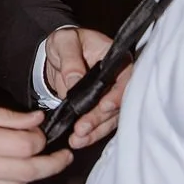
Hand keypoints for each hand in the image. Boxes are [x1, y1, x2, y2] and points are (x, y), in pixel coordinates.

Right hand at [0, 98, 72, 183]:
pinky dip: (9, 183)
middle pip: (29, 172)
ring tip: (30, 160)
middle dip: (52, 163)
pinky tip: (5, 170)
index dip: (40, 139)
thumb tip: (35, 120)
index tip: (40, 132)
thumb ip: (4, 116)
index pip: (25, 146)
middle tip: (62, 155)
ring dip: (29, 173)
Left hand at [44, 27, 133, 147]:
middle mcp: (118, 80)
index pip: (125, 78)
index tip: (104, 106)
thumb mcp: (64, 42)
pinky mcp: (100, 109)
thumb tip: (75, 80)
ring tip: (78, 140)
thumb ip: (70, 59)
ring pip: (110, 118)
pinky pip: (100, 124)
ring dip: (95, 131)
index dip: (118, 94)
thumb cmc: (65, 42)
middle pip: (118, 103)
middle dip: (100, 118)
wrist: (57, 54)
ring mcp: (110, 95)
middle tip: (82, 128)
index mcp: (116, 59)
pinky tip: (79, 141)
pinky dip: (90, 134)